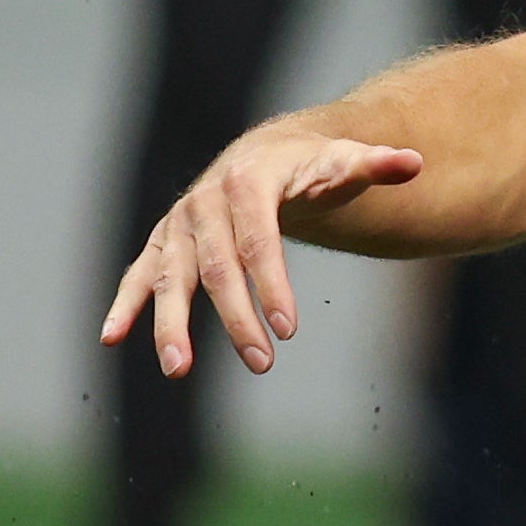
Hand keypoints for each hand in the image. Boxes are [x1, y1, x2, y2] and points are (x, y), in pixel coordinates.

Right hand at [100, 130, 423, 376]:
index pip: (257, 239)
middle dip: (236, 318)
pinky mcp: (164, 243)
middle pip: (216, 267)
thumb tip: (413, 162)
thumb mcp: (344, 164)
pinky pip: (140, 275)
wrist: (265, 155)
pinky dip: (126, 305)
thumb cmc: (313, 168)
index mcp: (248, 182)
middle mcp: (204, 203)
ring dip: (170, 323)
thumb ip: (375, 166)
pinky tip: (112, 339)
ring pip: (170, 277)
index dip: (270, 282)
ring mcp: (179, 224)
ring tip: (179, 370)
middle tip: (262, 363)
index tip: (289, 329)